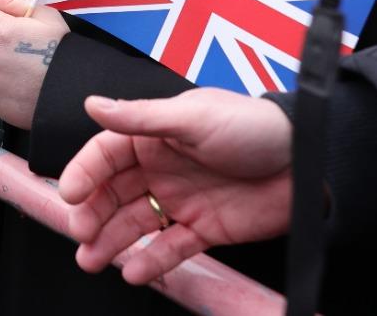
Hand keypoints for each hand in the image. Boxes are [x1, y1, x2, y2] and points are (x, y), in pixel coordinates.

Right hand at [58, 90, 294, 283]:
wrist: (309, 161)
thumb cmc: (252, 127)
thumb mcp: (193, 117)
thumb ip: (141, 117)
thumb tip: (92, 104)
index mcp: (153, 135)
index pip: (105, 154)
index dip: (84, 173)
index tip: (68, 194)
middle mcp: (160, 168)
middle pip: (113, 193)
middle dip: (92, 214)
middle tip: (80, 234)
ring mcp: (181, 200)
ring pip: (135, 223)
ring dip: (112, 241)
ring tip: (92, 261)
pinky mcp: (204, 229)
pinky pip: (172, 248)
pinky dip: (152, 261)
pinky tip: (135, 272)